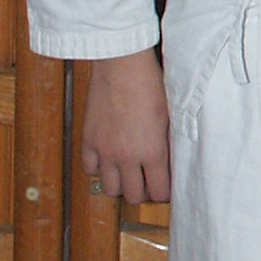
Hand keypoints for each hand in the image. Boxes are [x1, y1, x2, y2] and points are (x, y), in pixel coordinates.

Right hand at [82, 50, 171, 204]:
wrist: (122, 64)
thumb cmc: (150, 83)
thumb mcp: (171, 116)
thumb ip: (169, 144)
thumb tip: (171, 161)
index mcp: (153, 152)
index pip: (159, 192)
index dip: (164, 192)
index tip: (165, 187)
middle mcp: (127, 156)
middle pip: (133, 195)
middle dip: (143, 192)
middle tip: (147, 181)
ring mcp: (105, 150)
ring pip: (109, 189)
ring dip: (119, 184)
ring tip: (127, 174)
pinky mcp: (89, 139)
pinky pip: (89, 169)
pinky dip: (98, 169)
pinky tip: (108, 160)